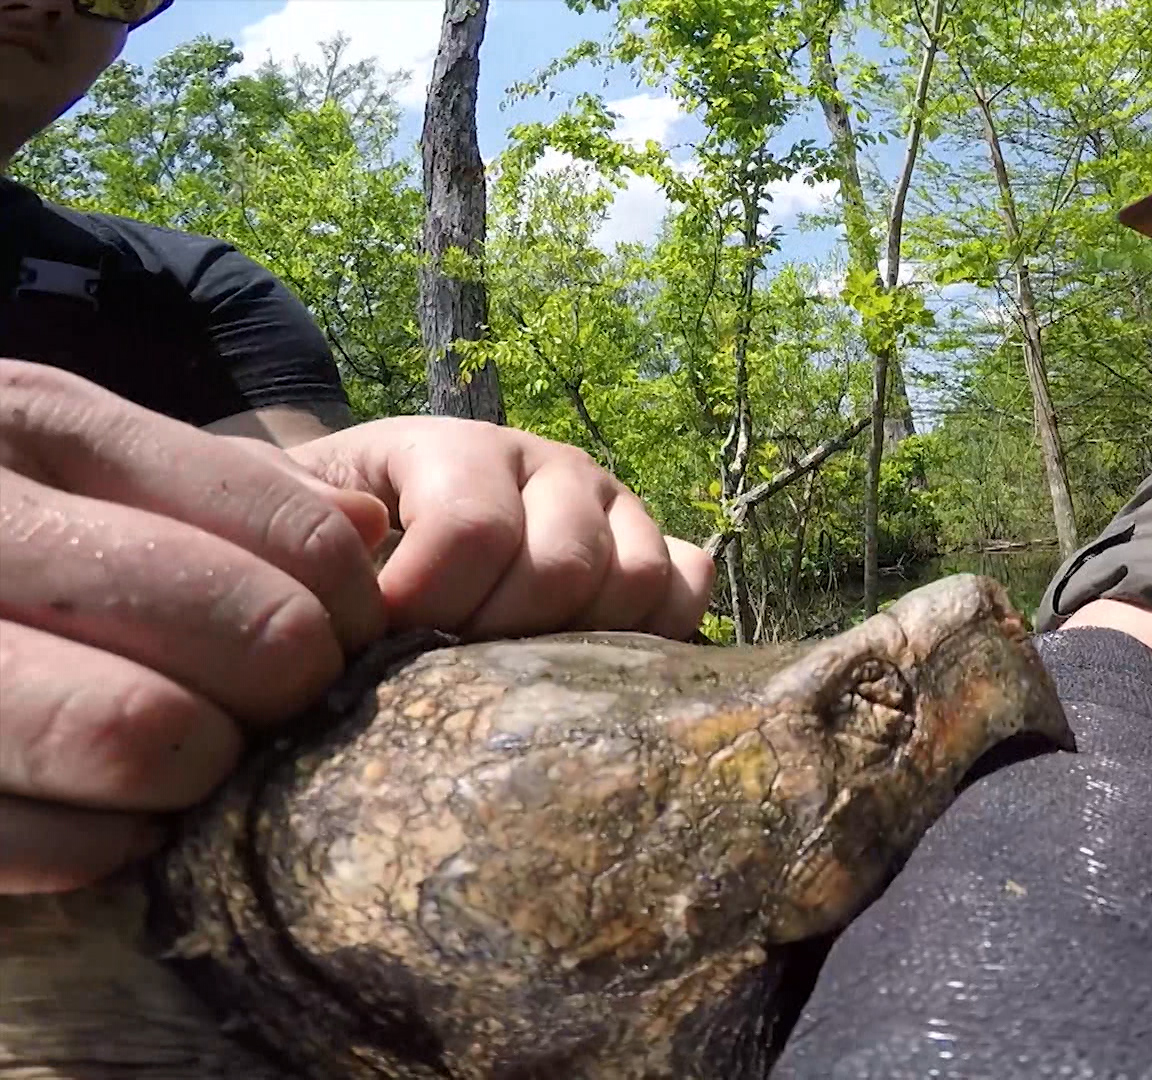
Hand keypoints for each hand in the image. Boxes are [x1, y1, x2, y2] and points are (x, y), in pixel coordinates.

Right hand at [0, 361, 390, 892]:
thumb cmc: (0, 546)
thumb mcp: (76, 468)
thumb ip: (222, 494)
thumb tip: (370, 530)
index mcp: (32, 419)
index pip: (280, 522)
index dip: (345, 601)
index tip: (343, 639)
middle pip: (242, 630)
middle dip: (288, 689)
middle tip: (274, 709)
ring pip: (137, 735)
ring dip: (204, 768)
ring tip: (196, 761)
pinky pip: (46, 842)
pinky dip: (110, 845)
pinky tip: (113, 819)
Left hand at [284, 417, 714, 639]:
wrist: (378, 520)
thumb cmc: (332, 529)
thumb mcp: (290, 507)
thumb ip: (304, 515)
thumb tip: (368, 531)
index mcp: (464, 447)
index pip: (473, 527)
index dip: (427, 601)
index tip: (382, 639)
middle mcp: (553, 468)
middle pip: (564, 567)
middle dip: (499, 635)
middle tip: (446, 665)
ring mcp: (614, 507)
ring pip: (637, 581)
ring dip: (578, 643)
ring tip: (512, 671)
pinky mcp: (654, 547)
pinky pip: (689, 587)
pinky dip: (661, 630)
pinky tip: (596, 660)